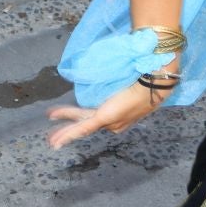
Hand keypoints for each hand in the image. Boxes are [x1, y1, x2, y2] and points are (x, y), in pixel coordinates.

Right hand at [46, 75, 171, 147]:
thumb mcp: (129, 78)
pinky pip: (82, 128)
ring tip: (52, 140)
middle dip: (70, 129)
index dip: (84, 116)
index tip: (74, 115)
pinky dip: (67, 134)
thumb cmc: (145, 75)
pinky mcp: (104, 118)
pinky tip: (56, 141)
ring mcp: (109, 122)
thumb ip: (119, 77)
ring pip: (81, 125)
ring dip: (64, 131)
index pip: (98, 117)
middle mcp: (114, 123)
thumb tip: (118, 65)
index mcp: (121, 115)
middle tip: (55, 138)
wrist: (153, 81)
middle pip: (86, 123)